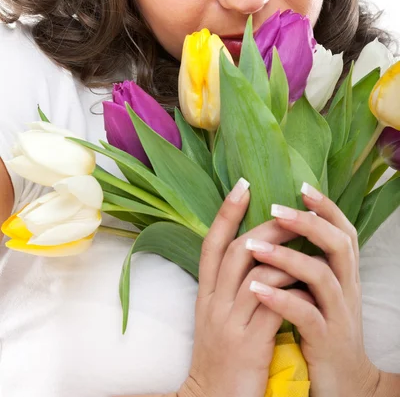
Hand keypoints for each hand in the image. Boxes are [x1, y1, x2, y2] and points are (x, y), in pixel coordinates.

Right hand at [179, 178, 298, 396]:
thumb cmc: (222, 357)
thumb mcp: (217, 318)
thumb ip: (231, 287)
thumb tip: (256, 252)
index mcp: (206, 296)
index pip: (211, 245)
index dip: (226, 213)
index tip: (242, 185)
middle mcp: (214, 304)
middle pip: (237, 251)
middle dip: (265, 227)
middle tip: (288, 210)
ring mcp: (231, 323)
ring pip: (257, 274)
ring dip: (284, 255)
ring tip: (306, 243)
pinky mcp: (250, 343)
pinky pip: (275, 305)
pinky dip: (292, 290)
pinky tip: (308, 283)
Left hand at [246, 184, 379, 396]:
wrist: (344, 385)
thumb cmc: (323, 331)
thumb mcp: (321, 295)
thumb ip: (311, 264)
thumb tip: (284, 229)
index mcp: (344, 275)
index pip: (343, 232)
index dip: (326, 208)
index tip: (302, 187)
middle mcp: (347, 289)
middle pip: (339, 245)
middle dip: (308, 223)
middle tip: (275, 209)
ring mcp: (338, 315)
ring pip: (322, 277)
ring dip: (287, 258)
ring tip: (254, 247)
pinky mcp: (326, 341)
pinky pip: (307, 315)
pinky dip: (282, 299)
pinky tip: (257, 290)